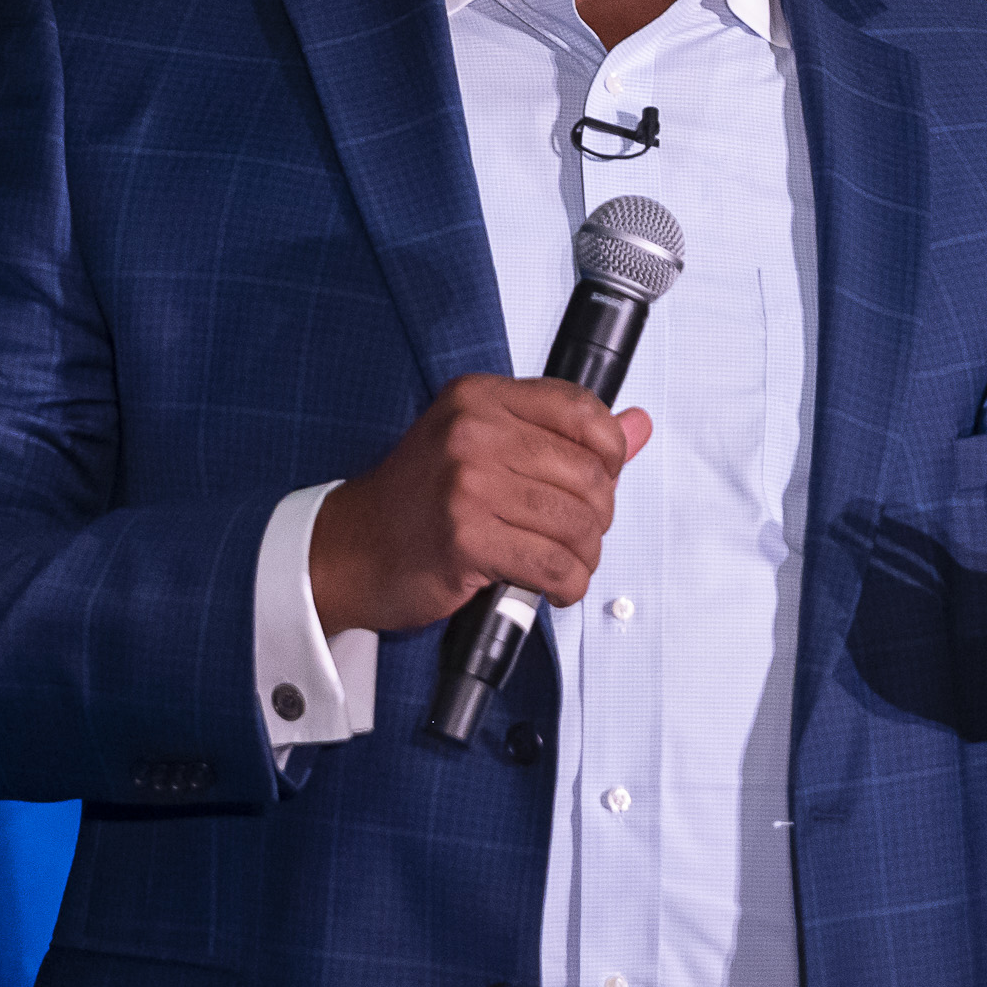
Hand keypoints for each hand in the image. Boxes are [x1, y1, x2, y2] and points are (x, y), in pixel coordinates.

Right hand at [310, 374, 653, 634]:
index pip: (583, 411)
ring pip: (577, 524)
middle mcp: (473, 432)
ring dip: (584, 557)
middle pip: (589, 475)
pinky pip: (554, 566)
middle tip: (577, 535)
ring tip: (564, 564)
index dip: (610, 453)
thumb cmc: (416, 501)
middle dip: (597, 518)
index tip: (600, 480)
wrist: (350, 550)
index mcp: (480, 398)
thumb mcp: (483, 446)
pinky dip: (567, 586)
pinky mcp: (465, 538)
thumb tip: (636, 426)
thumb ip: (562, 435)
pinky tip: (553, 588)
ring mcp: (467, 484)